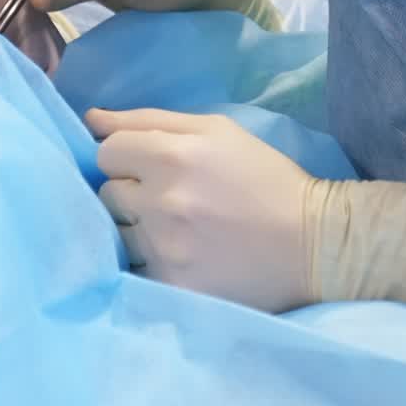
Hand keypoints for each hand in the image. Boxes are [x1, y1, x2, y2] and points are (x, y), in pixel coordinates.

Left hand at [88, 107, 312, 313]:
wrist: (315, 243)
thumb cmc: (262, 176)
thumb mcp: (214, 130)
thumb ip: (147, 119)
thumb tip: (91, 119)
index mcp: (172, 155)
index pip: (105, 152)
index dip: (122, 156)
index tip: (144, 165)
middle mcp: (162, 202)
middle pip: (106, 193)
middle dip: (127, 192)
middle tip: (162, 198)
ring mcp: (165, 249)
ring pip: (116, 233)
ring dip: (136, 229)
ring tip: (172, 230)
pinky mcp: (173, 286)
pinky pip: (134, 269)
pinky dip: (149, 262)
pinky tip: (178, 256)